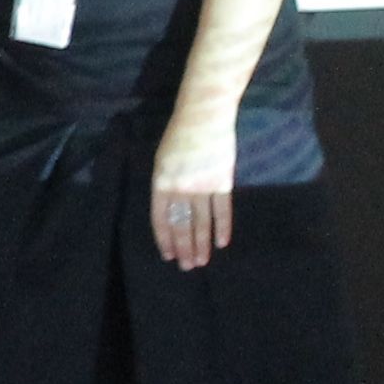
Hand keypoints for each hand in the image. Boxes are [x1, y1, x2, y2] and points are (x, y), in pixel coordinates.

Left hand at [147, 105, 236, 269]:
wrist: (204, 116)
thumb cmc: (179, 136)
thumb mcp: (162, 161)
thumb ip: (165, 186)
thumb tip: (170, 212)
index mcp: (161, 182)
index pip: (160, 219)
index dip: (164, 239)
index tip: (168, 255)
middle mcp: (180, 188)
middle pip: (181, 225)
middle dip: (184, 248)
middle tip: (187, 267)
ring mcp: (203, 186)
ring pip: (201, 222)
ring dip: (201, 244)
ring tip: (201, 262)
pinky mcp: (222, 182)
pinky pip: (222, 210)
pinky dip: (222, 228)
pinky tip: (222, 243)